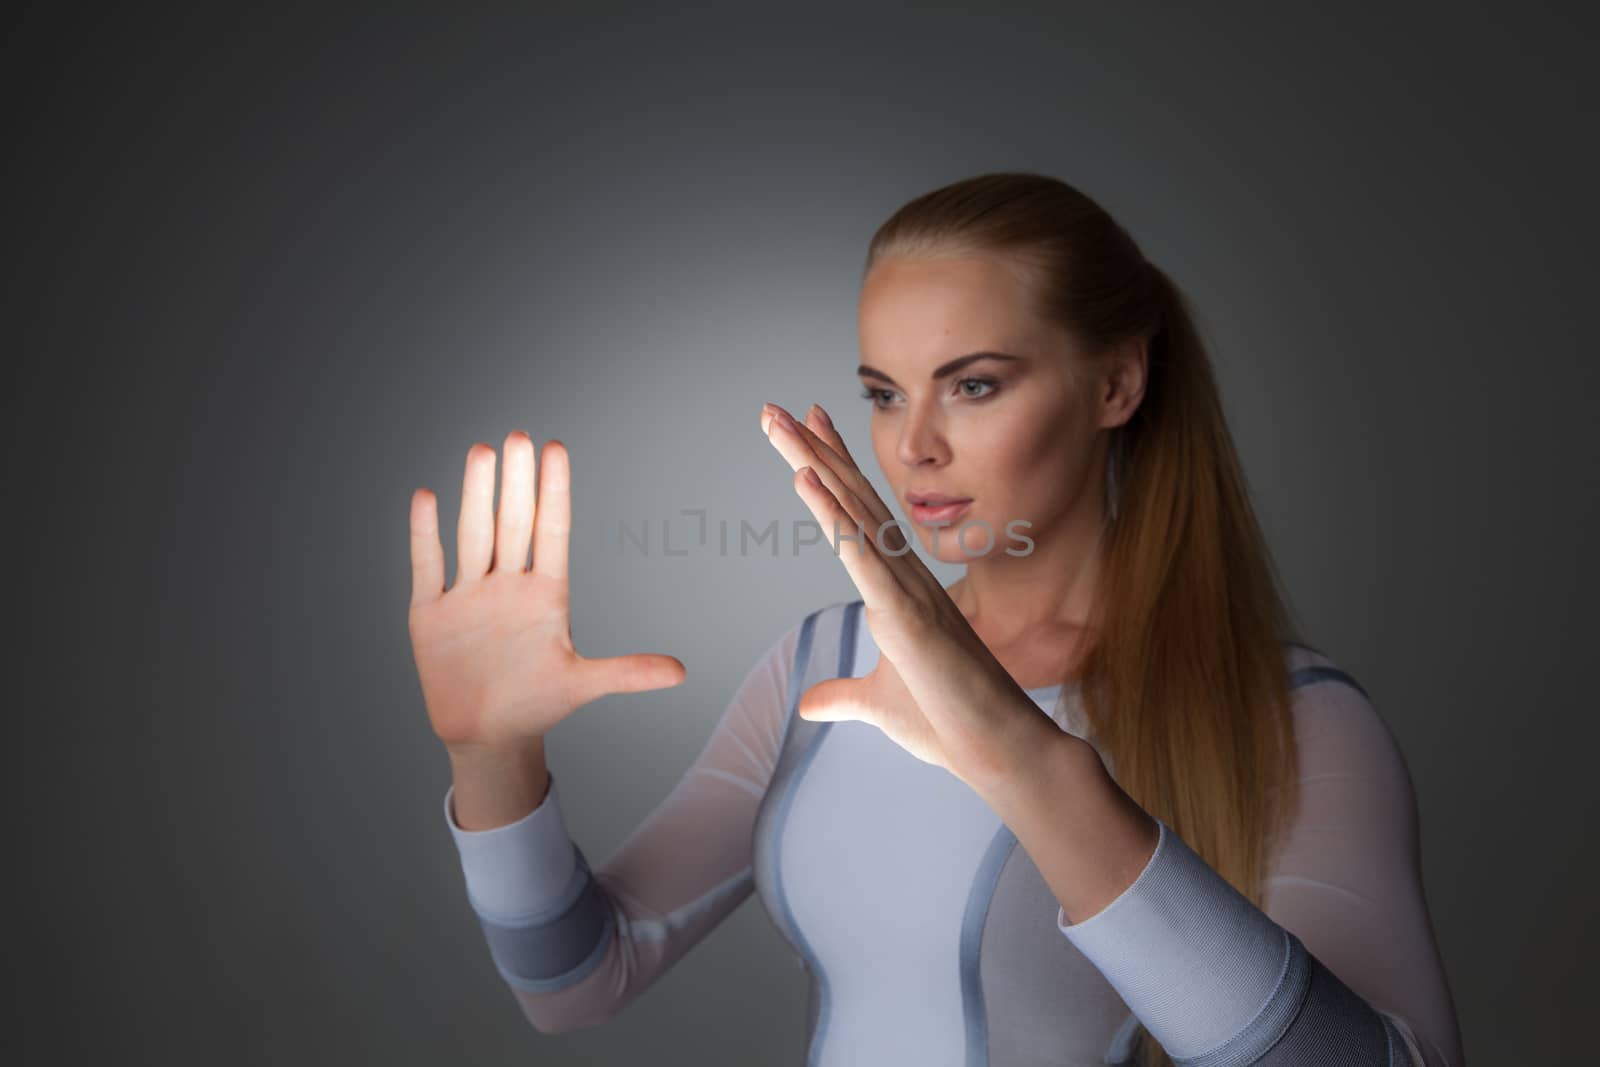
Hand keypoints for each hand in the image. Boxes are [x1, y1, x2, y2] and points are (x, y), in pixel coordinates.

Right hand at [407, 431, 686, 753]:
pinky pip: (429, 566)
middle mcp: (508, 584)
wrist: (488, 735)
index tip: (555, 448)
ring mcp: (469, 595)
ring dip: (476, 497)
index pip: (552, 531)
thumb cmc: (538, 703)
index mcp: (546, 595)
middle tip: (518, 437)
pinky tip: (427, 496)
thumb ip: (628, 673)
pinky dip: (425, 534)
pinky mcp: (431, 613)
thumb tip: (682, 674)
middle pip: (512, 524)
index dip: (553, 491)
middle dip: (516, 483)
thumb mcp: (582, 685)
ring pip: (473, 536)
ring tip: (481, 452)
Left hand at [759, 402, 1057, 792]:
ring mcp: (906, 591)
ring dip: (812, 464)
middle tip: (775, 409)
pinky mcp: (906, 617)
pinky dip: (833, 518)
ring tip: (777, 423)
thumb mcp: (879, 704)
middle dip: (813, 451)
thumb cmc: (949, 723)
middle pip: (851, 500)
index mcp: (901, 590)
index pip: (859, 516)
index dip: (833, 470)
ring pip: (851, 514)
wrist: (1000, 750)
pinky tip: (806, 481)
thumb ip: (844, 696)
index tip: (809, 429)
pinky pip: (861, 557)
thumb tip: (810, 702)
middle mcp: (904, 577)